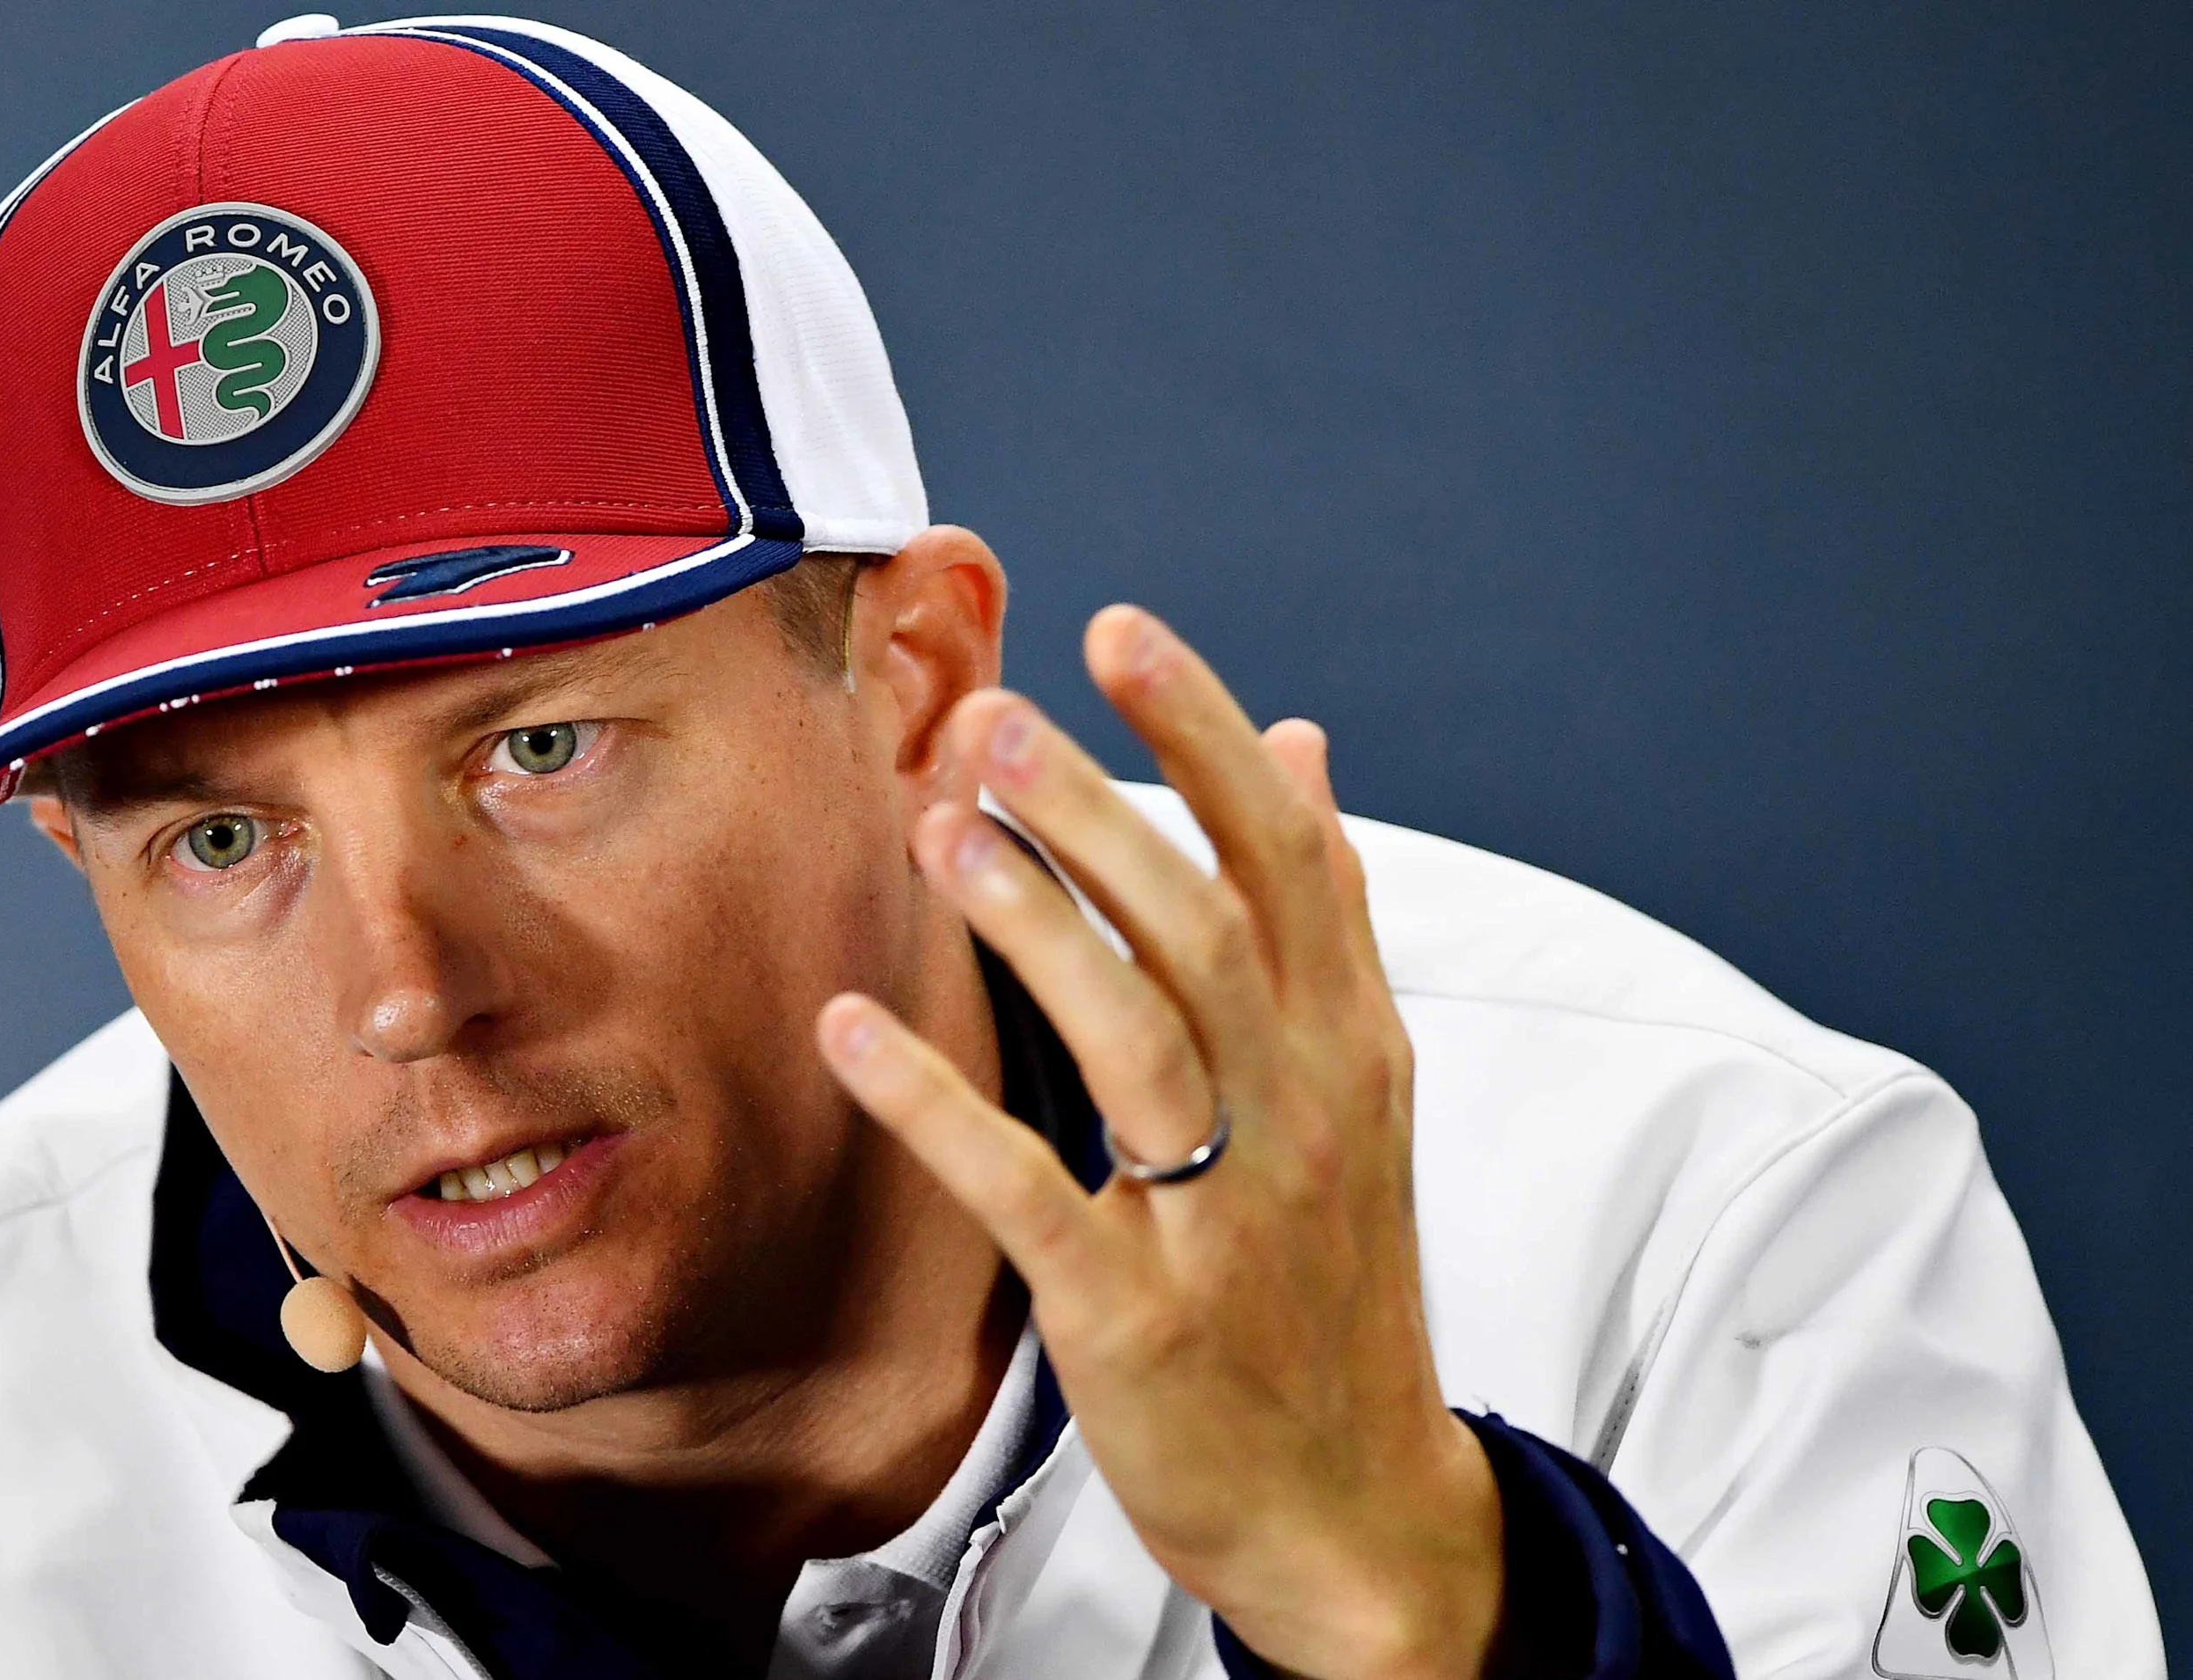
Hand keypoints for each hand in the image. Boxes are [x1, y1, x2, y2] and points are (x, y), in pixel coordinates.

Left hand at [814, 605, 1502, 1679]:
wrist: (1356, 1510)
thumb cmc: (1331, 1278)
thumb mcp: (1356, 1089)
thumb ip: (1322, 915)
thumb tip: (1299, 743)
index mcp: (1347, 1049)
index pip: (1290, 859)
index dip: (1203, 737)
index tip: (1118, 631)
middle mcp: (1300, 1117)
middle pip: (1204, 930)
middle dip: (1098, 810)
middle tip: (985, 713)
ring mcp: (1221, 1222)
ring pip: (1134, 1042)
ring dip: (1034, 926)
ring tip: (933, 825)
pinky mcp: (1136, 1317)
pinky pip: (1029, 1193)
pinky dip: (936, 1108)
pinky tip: (847, 1026)